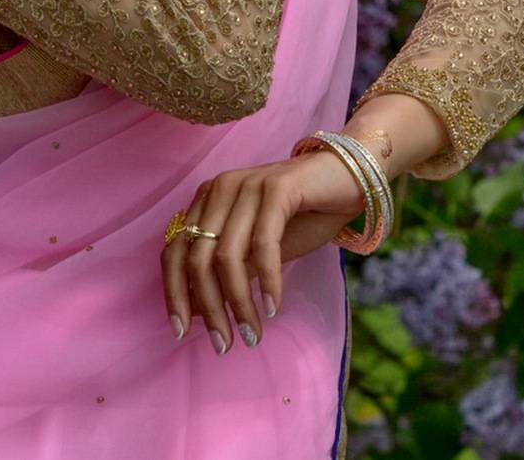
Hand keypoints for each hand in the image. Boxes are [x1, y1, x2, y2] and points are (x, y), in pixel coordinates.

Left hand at [161, 149, 367, 353]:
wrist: (349, 178)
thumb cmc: (303, 215)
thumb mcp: (260, 249)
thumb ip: (231, 271)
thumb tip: (199, 312)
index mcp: (209, 199)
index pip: (174, 250)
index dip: (174, 293)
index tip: (179, 332)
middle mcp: (222, 188)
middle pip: (197, 258)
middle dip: (209, 308)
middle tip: (224, 344)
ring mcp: (248, 185)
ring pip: (227, 256)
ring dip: (238, 303)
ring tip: (252, 334)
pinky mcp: (278, 187)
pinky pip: (264, 244)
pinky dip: (267, 280)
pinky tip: (273, 306)